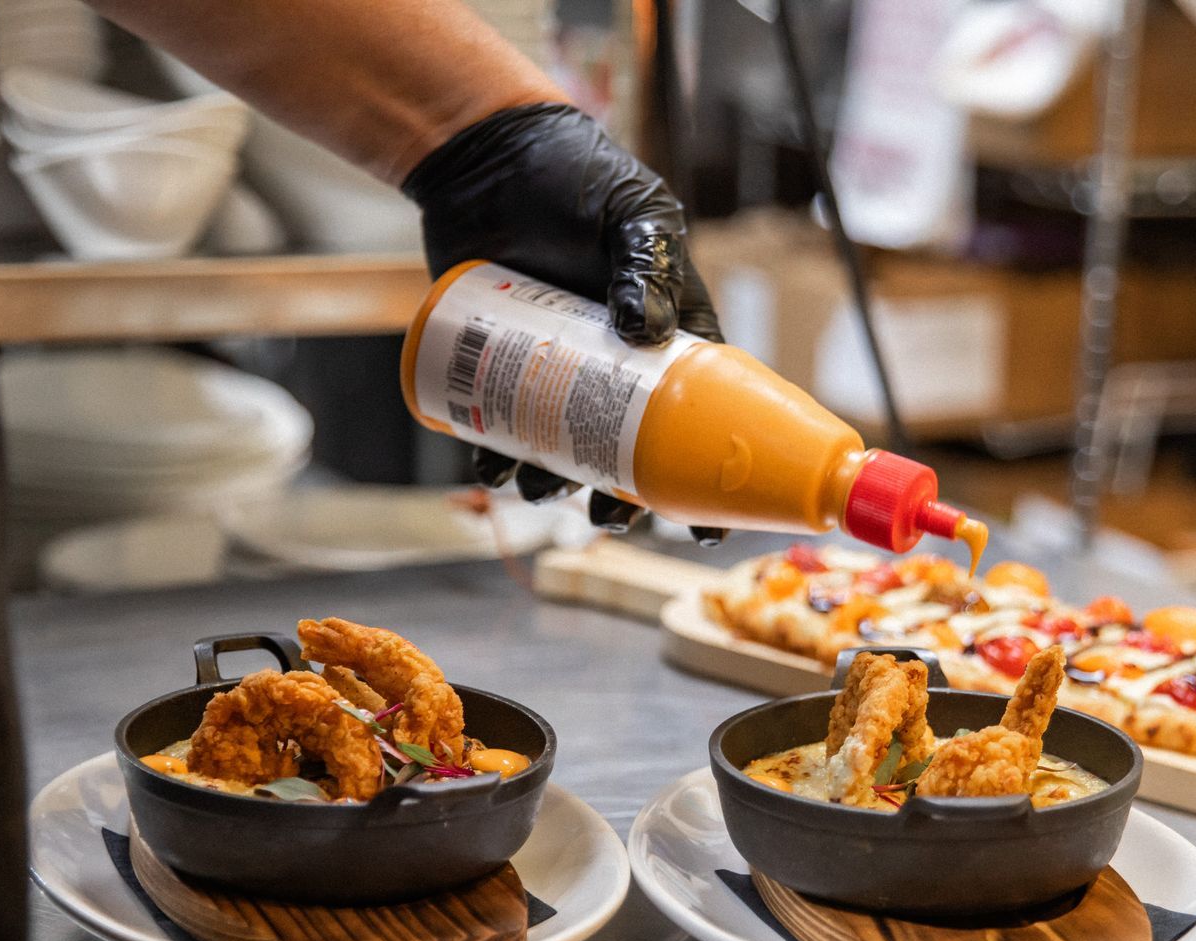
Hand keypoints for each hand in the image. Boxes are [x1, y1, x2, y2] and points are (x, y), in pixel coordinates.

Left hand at [402, 103, 727, 544]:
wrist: (487, 159)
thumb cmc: (578, 178)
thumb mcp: (633, 214)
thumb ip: (645, 263)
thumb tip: (642, 333)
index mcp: (667, 335)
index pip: (699, 415)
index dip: (704, 472)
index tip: (708, 526)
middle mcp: (616, 364)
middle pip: (629, 450)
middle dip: (621, 495)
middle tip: (607, 517)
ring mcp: (557, 368)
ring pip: (564, 448)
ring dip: (555, 482)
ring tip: (539, 489)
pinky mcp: (501, 362)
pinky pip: (501, 424)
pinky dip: (496, 454)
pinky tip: (492, 468)